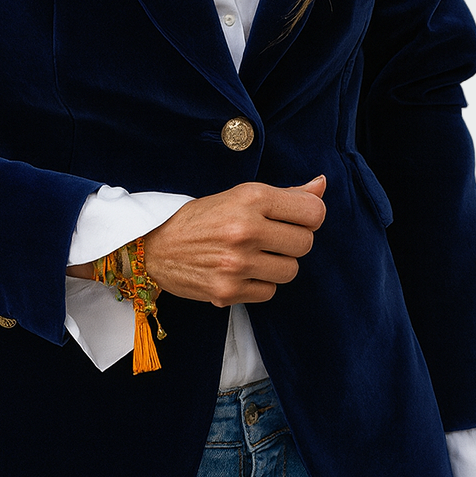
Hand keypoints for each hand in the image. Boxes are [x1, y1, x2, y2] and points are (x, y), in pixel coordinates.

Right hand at [140, 177, 326, 305]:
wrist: (154, 248)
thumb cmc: (201, 219)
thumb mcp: (239, 196)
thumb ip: (284, 194)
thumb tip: (322, 185)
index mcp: (250, 198)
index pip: (313, 212)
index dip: (309, 217)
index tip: (295, 219)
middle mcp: (245, 229)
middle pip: (305, 244)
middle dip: (292, 242)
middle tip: (270, 239)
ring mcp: (236, 263)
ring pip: (290, 270)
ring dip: (277, 265)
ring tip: (254, 256)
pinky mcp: (227, 291)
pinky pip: (270, 291)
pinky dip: (260, 284)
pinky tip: (241, 272)